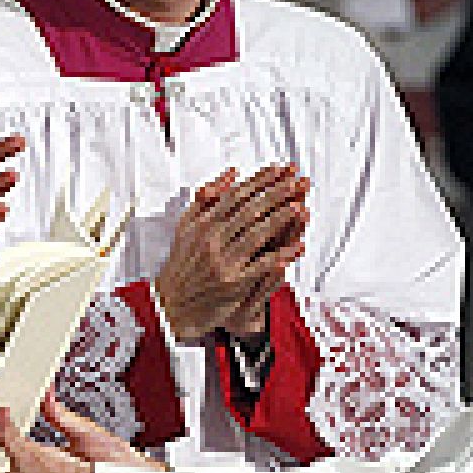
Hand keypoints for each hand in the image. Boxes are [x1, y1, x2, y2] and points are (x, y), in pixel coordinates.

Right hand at [155, 165, 307, 342]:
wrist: (171, 303)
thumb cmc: (182, 264)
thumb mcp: (187, 225)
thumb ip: (207, 198)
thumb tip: (231, 173)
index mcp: (203, 223)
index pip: (237, 195)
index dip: (261, 180)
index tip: (281, 170)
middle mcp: (212, 239)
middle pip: (250, 210)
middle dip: (277, 194)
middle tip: (298, 182)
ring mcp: (223, 261)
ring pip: (257, 234)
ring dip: (282, 220)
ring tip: (301, 207)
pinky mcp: (233, 283)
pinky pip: (261, 266)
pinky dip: (280, 256)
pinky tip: (297, 247)